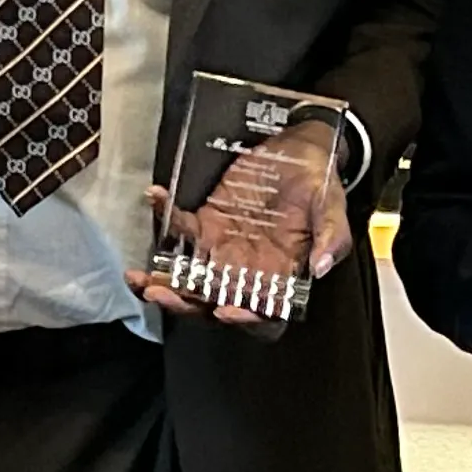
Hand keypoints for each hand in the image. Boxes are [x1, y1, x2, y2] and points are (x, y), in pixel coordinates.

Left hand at [131, 120, 355, 338]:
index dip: (243, 319)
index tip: (224, 311)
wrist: (303, 151)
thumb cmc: (322, 186)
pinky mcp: (208, 221)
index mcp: (279, 278)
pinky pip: (180, 227)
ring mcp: (223, 248)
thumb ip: (331, 240)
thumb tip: (319, 268)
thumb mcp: (334, 210)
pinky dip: (164, 216)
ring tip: (137, 277)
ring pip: (187, 276)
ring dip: (161, 278)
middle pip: (211, 301)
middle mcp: (246, 271)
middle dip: (183, 303)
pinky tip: (155, 198)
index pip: (260, 313)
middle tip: (160, 294)